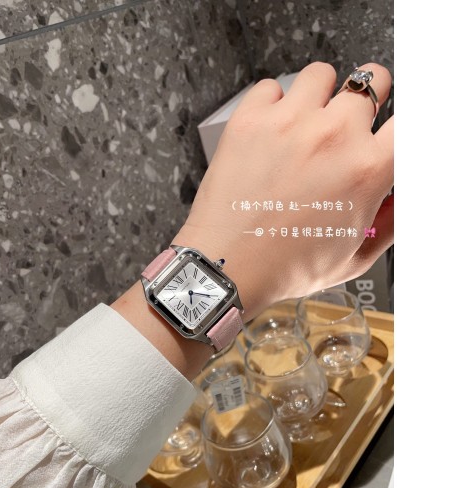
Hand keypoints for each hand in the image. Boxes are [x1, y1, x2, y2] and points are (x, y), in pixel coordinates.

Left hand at [172, 62, 392, 321]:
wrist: (226, 268)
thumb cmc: (283, 268)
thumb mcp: (352, 260)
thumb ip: (388, 224)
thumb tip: (398, 198)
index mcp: (367, 169)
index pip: (405, 121)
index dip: (392, 130)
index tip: (381, 137)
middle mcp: (334, 136)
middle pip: (372, 81)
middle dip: (364, 102)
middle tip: (344, 125)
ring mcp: (290, 122)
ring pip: (322, 74)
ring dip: (319, 95)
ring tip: (305, 123)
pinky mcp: (250, 120)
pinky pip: (270, 88)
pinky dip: (272, 104)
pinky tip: (268, 131)